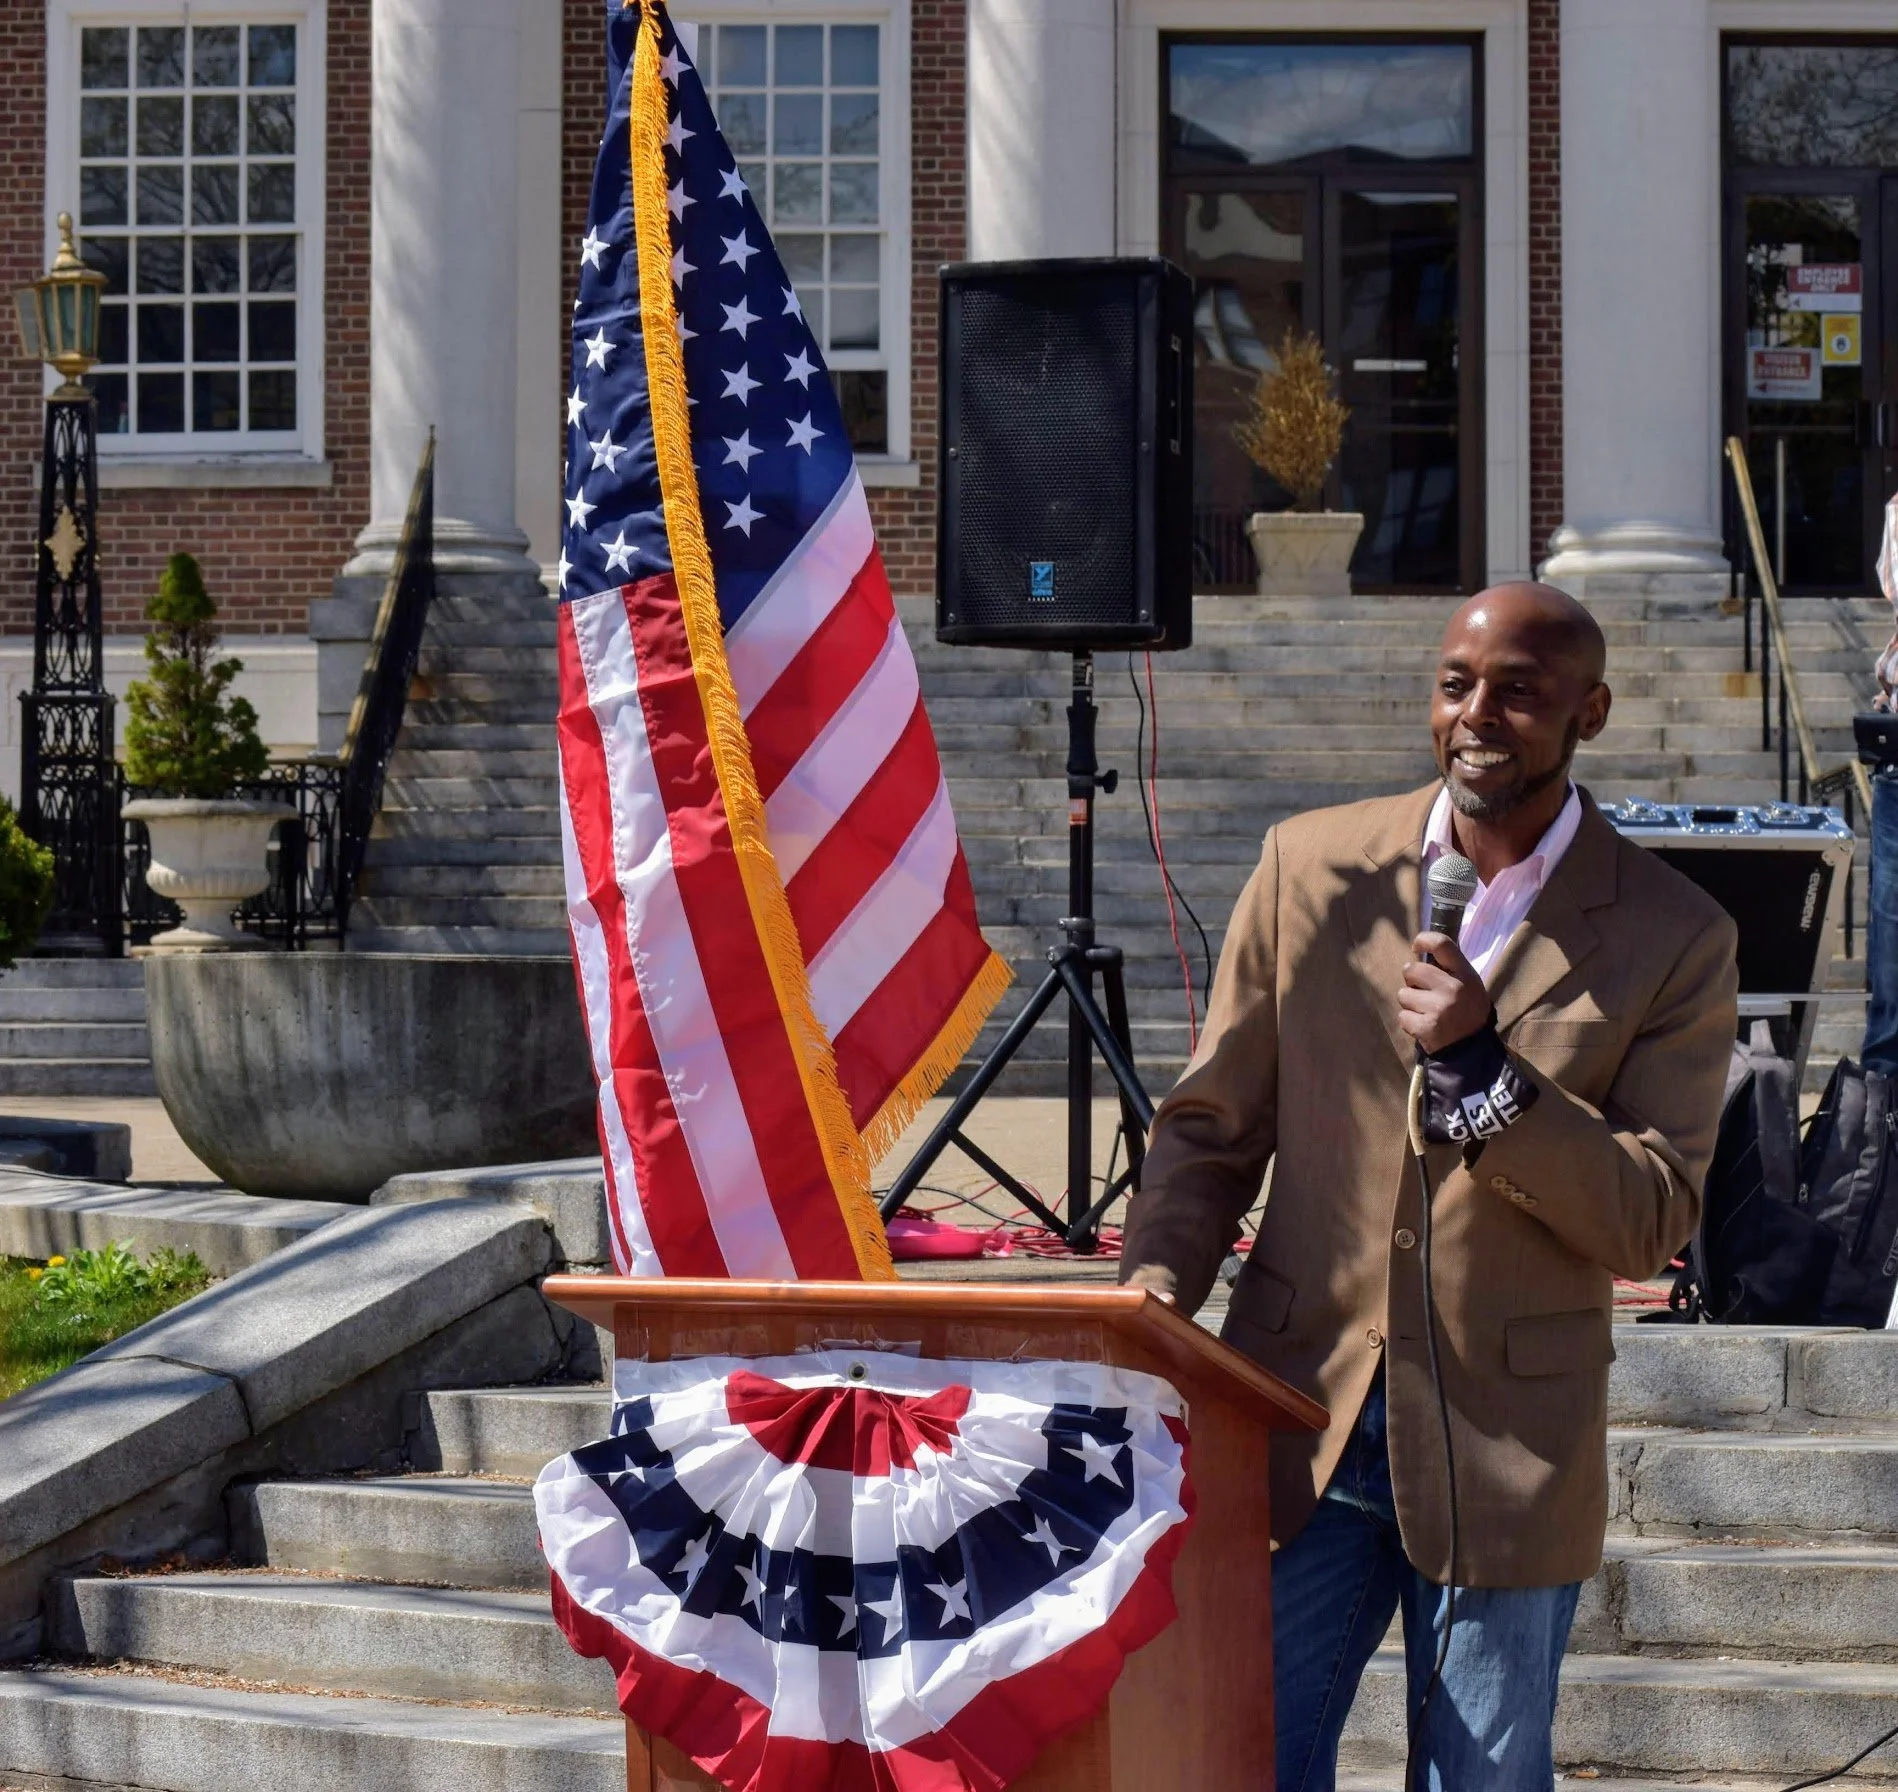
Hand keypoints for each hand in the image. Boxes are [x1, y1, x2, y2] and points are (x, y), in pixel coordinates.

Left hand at [1398, 933, 1490, 1055]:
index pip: (1442, 944)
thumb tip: (1420, 951)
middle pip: (1412, 970)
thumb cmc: (1467, 1011)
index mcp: (1465, 975)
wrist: (1472, 1049)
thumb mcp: (1469, 984)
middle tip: (1423, 991)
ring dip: (1410, 1003)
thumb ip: (1449, 968)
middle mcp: (1453, 989)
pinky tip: (1424, 1026)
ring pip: (1403, 994)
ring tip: (1426, 1012)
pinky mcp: (1426, 1027)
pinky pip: (1402, 1016)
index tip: (1416, 947)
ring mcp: (1439, 1008)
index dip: (1424, 940)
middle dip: (1412, 980)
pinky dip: (1409, 1022)